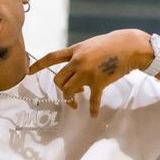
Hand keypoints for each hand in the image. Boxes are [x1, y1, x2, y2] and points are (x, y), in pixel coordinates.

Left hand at [28, 29, 151, 117]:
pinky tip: (93, 115)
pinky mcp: (99, 82)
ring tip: (78, 100)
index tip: (28, 72)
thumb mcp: (90, 45)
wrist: (131, 46)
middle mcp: (78, 61)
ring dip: (71, 98)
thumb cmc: (111, 44)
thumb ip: (79, 55)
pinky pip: (93, 100)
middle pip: (59, 80)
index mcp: (75, 50)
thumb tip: (72, 69)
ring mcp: (88, 73)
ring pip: (69, 91)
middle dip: (62, 88)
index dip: (38, 65)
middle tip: (71, 92)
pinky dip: (93, 109)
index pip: (52, 58)